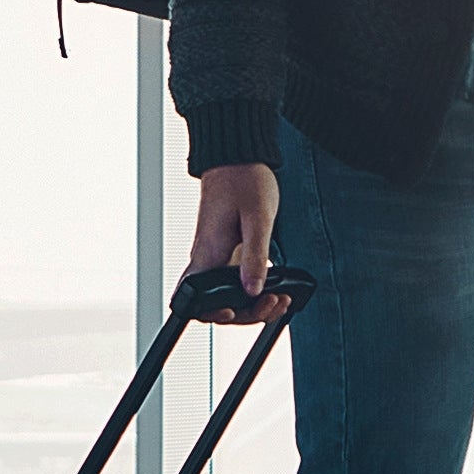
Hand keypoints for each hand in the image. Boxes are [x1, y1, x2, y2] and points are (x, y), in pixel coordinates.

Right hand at [183, 163, 284, 317]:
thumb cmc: (244, 181)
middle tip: (274, 302)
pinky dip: (254, 289)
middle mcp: (207, 259)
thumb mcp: (258, 218)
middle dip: (246, 313)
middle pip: (216, 304)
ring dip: (253, 304)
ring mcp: (216, 257)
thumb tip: (253, 290)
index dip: (212, 314)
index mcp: (208, 254)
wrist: (237, 159)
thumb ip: (255, 256)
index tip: (237, 310)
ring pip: (227, 295)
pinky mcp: (226, 252)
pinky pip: (234, 281)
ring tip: (280, 297)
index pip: (193, 300)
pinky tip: (274, 287)